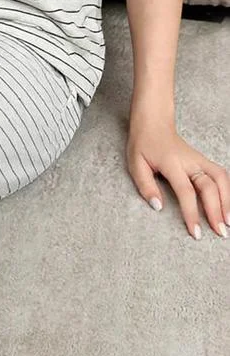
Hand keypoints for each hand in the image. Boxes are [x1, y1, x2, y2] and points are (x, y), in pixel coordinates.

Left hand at [126, 118, 229, 239]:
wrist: (153, 123)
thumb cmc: (143, 144)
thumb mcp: (135, 164)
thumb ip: (146, 186)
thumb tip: (158, 207)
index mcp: (171, 163)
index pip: (186, 191)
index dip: (192, 213)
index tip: (196, 232)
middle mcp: (190, 161)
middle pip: (209, 186)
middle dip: (216, 211)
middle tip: (220, 233)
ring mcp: (199, 159)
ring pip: (221, 178)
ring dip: (227, 201)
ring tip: (229, 222)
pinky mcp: (204, 160)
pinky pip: (221, 175)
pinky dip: (228, 190)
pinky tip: (228, 205)